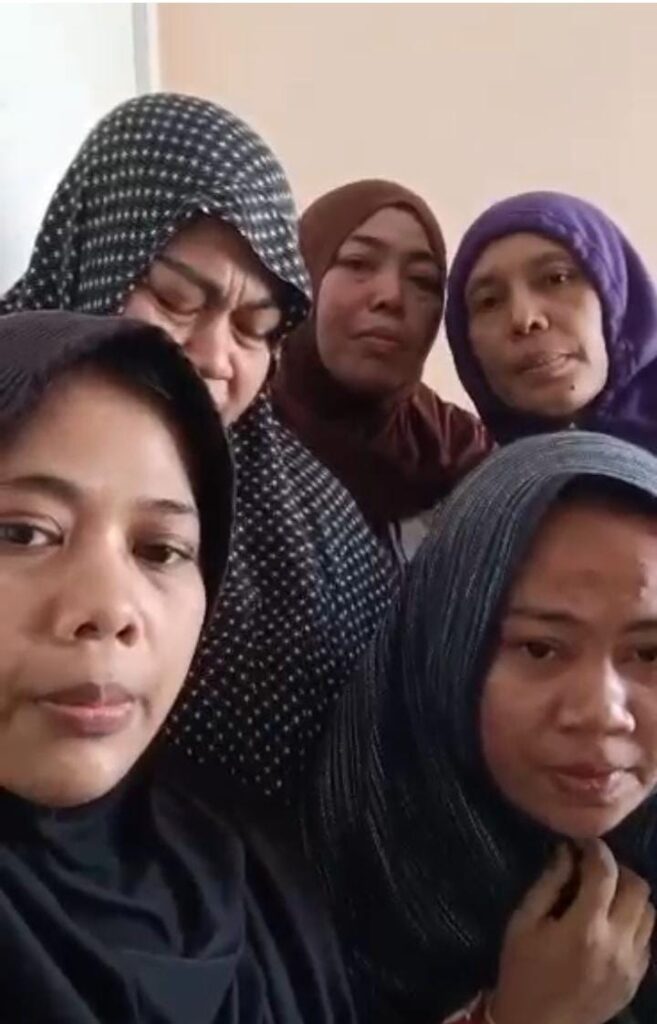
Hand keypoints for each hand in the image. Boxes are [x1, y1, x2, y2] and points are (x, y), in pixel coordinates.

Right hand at [490, 840, 653, 1023]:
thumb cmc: (522, 971)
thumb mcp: (523, 923)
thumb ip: (548, 884)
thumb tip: (566, 852)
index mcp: (584, 929)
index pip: (605, 872)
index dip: (595, 849)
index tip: (582, 843)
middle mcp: (617, 944)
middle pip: (638, 887)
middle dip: (617, 869)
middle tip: (594, 869)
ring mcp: (632, 965)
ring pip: (650, 912)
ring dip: (630, 895)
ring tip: (606, 895)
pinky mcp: (637, 980)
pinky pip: (648, 939)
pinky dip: (634, 922)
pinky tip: (611, 924)